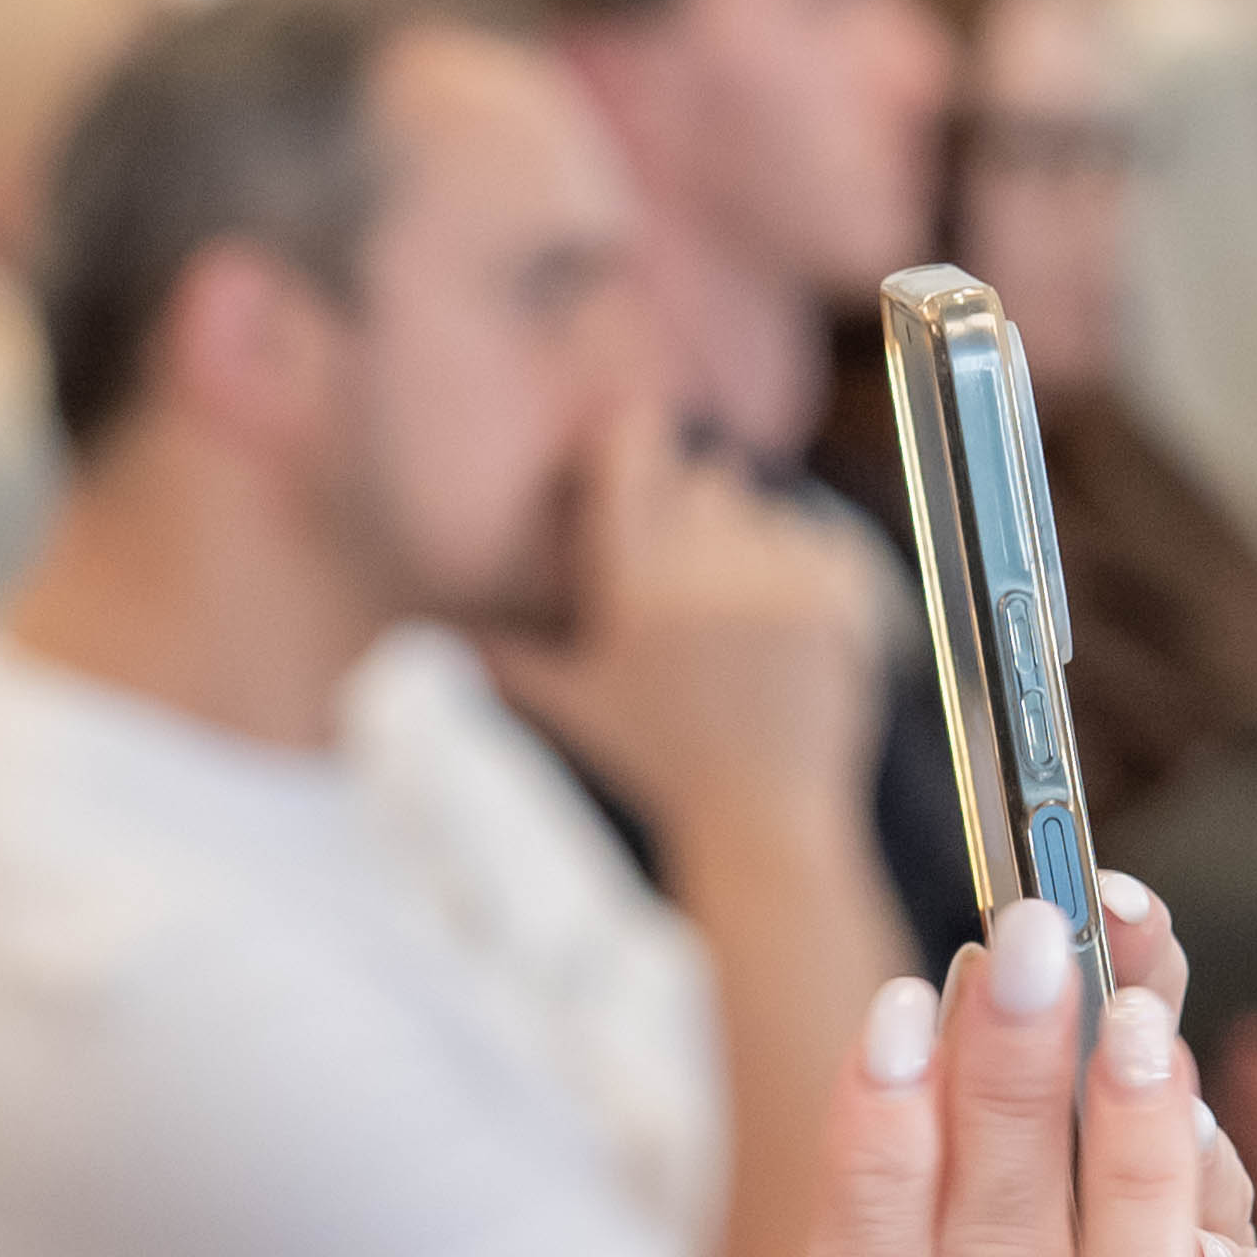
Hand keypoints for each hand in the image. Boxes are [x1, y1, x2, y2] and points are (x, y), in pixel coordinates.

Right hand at [480, 402, 880, 845]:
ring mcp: (780, 580)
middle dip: (703, 519)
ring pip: (769, 513)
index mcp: (635, 584)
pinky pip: (824, 537)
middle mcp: (706, 571)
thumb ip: (503, 659)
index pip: (635, 450)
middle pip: (710, 479)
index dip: (637, 441)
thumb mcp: (573, 708)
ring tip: (745, 629)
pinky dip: (810, 575)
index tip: (639, 440)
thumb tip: (415, 635)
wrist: (763, 816)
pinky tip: (787, 634)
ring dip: (757, 552)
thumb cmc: (657, 762)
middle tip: (699, 590)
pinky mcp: (840, 594)